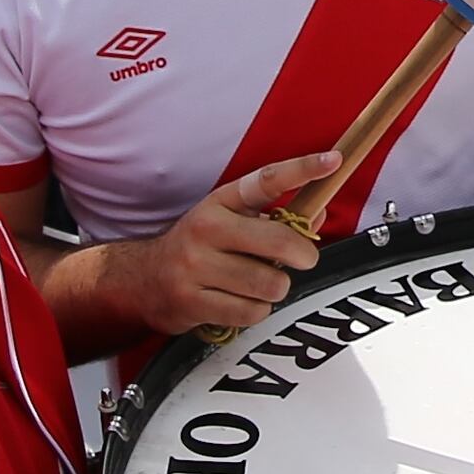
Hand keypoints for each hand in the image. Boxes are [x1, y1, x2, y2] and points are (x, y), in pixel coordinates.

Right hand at [128, 151, 349, 328]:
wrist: (143, 278)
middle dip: (303, 255)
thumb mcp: (231, 221)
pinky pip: (251, 312)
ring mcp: (196, 267)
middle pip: (279, 243)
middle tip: (303, 258)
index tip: (331, 162)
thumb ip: (276, 218)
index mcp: (219, 203)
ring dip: (274, 288)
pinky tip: (240, 301)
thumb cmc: (198, 247)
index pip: (266, 181)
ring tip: (258, 283)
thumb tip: (317, 216)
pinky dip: (256, 310)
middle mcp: (206, 229)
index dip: (302, 169)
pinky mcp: (192, 302)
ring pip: (270, 283)